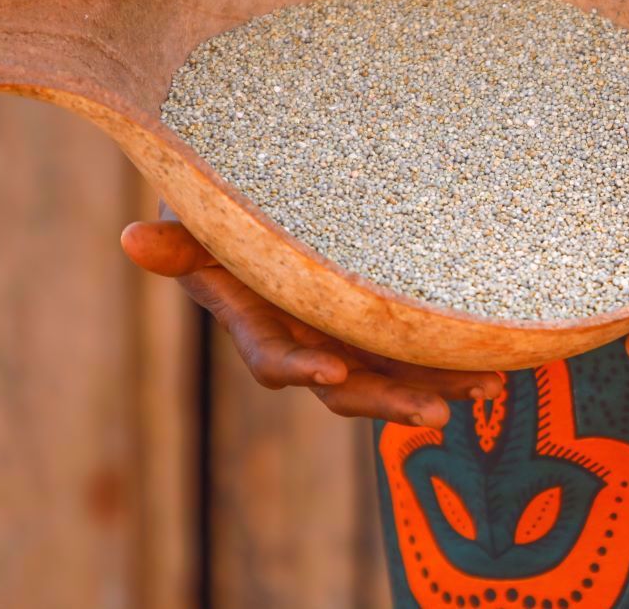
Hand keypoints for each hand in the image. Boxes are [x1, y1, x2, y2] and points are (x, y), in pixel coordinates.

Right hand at [123, 212, 500, 426]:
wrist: (269, 215)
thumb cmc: (228, 217)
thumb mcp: (202, 223)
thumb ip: (178, 241)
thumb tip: (130, 237)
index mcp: (261, 325)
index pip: (275, 361)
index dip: (301, 368)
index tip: (332, 370)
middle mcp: (308, 343)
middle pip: (348, 388)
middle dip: (390, 401)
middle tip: (433, 413)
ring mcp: (349, 341)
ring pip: (394, 379)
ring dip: (437, 388)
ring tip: (484, 390)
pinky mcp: (384, 330)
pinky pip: (420, 357)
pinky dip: (455, 364)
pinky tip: (498, 369)